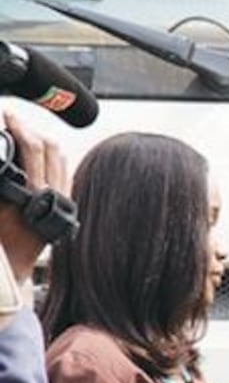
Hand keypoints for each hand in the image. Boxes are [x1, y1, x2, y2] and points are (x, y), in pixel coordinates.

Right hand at [0, 110, 68, 282]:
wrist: (13, 267)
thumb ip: (1, 178)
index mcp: (32, 193)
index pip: (32, 148)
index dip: (18, 127)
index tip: (5, 115)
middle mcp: (53, 194)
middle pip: (49, 147)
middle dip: (28, 128)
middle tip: (9, 119)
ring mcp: (63, 198)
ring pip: (59, 156)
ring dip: (40, 140)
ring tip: (19, 132)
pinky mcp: (67, 202)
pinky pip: (63, 169)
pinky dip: (49, 155)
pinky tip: (34, 152)